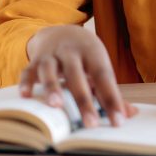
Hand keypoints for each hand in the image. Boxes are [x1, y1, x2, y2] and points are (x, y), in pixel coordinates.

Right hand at [20, 25, 138, 127]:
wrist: (62, 31)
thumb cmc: (85, 56)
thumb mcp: (99, 66)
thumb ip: (110, 91)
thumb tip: (130, 114)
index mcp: (93, 53)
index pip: (104, 76)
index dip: (112, 99)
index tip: (118, 120)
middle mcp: (72, 52)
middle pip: (77, 75)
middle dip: (84, 100)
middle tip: (91, 124)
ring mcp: (51, 55)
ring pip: (50, 70)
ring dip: (52, 87)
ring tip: (56, 106)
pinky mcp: (34, 60)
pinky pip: (28, 70)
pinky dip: (26, 82)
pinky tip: (25, 96)